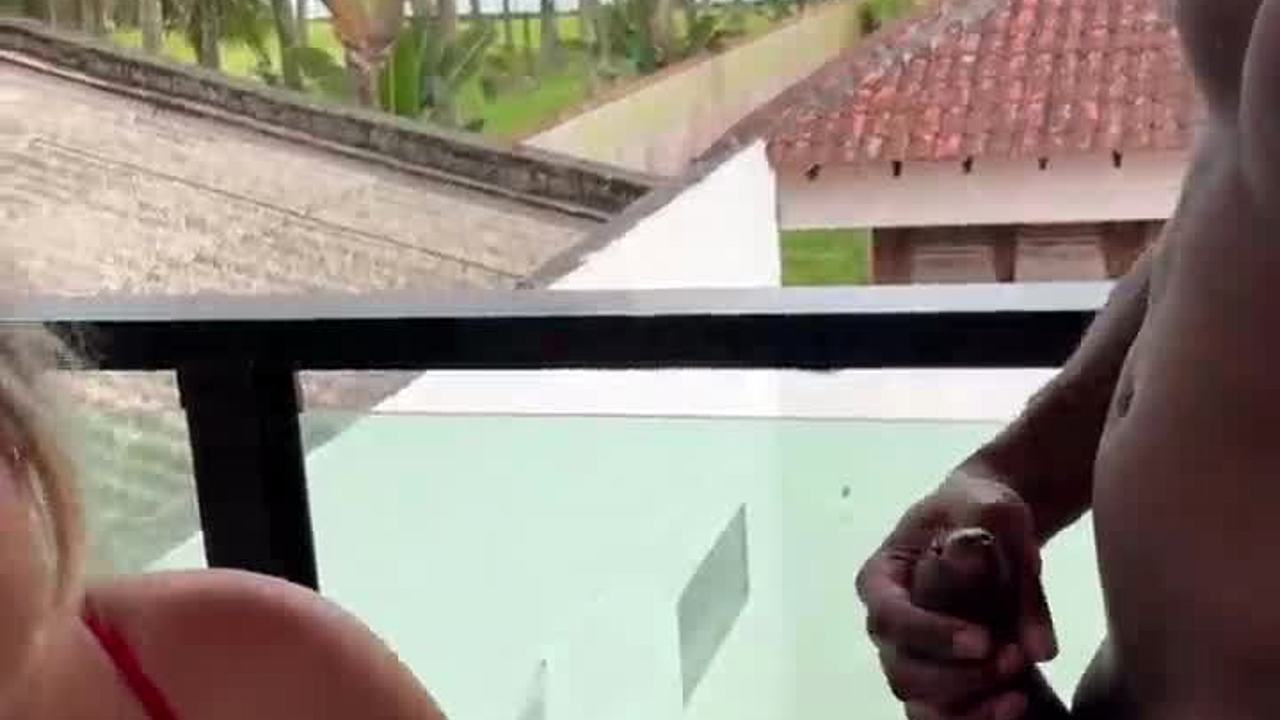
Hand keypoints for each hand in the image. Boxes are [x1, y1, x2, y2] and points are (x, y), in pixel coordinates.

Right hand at [855, 474, 1057, 719]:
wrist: (988, 522)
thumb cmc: (979, 508)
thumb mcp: (996, 514)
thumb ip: (1012, 570)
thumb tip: (1037, 646)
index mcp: (881, 578)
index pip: (891, 616)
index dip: (932, 635)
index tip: (983, 639)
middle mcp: (887, 623)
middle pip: (902, 670)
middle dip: (958, 676)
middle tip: (1013, 659)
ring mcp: (910, 654)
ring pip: (921, 704)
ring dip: (970, 706)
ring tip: (1019, 692)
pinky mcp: (940, 677)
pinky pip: (946, 714)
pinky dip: (978, 717)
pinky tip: (1018, 703)